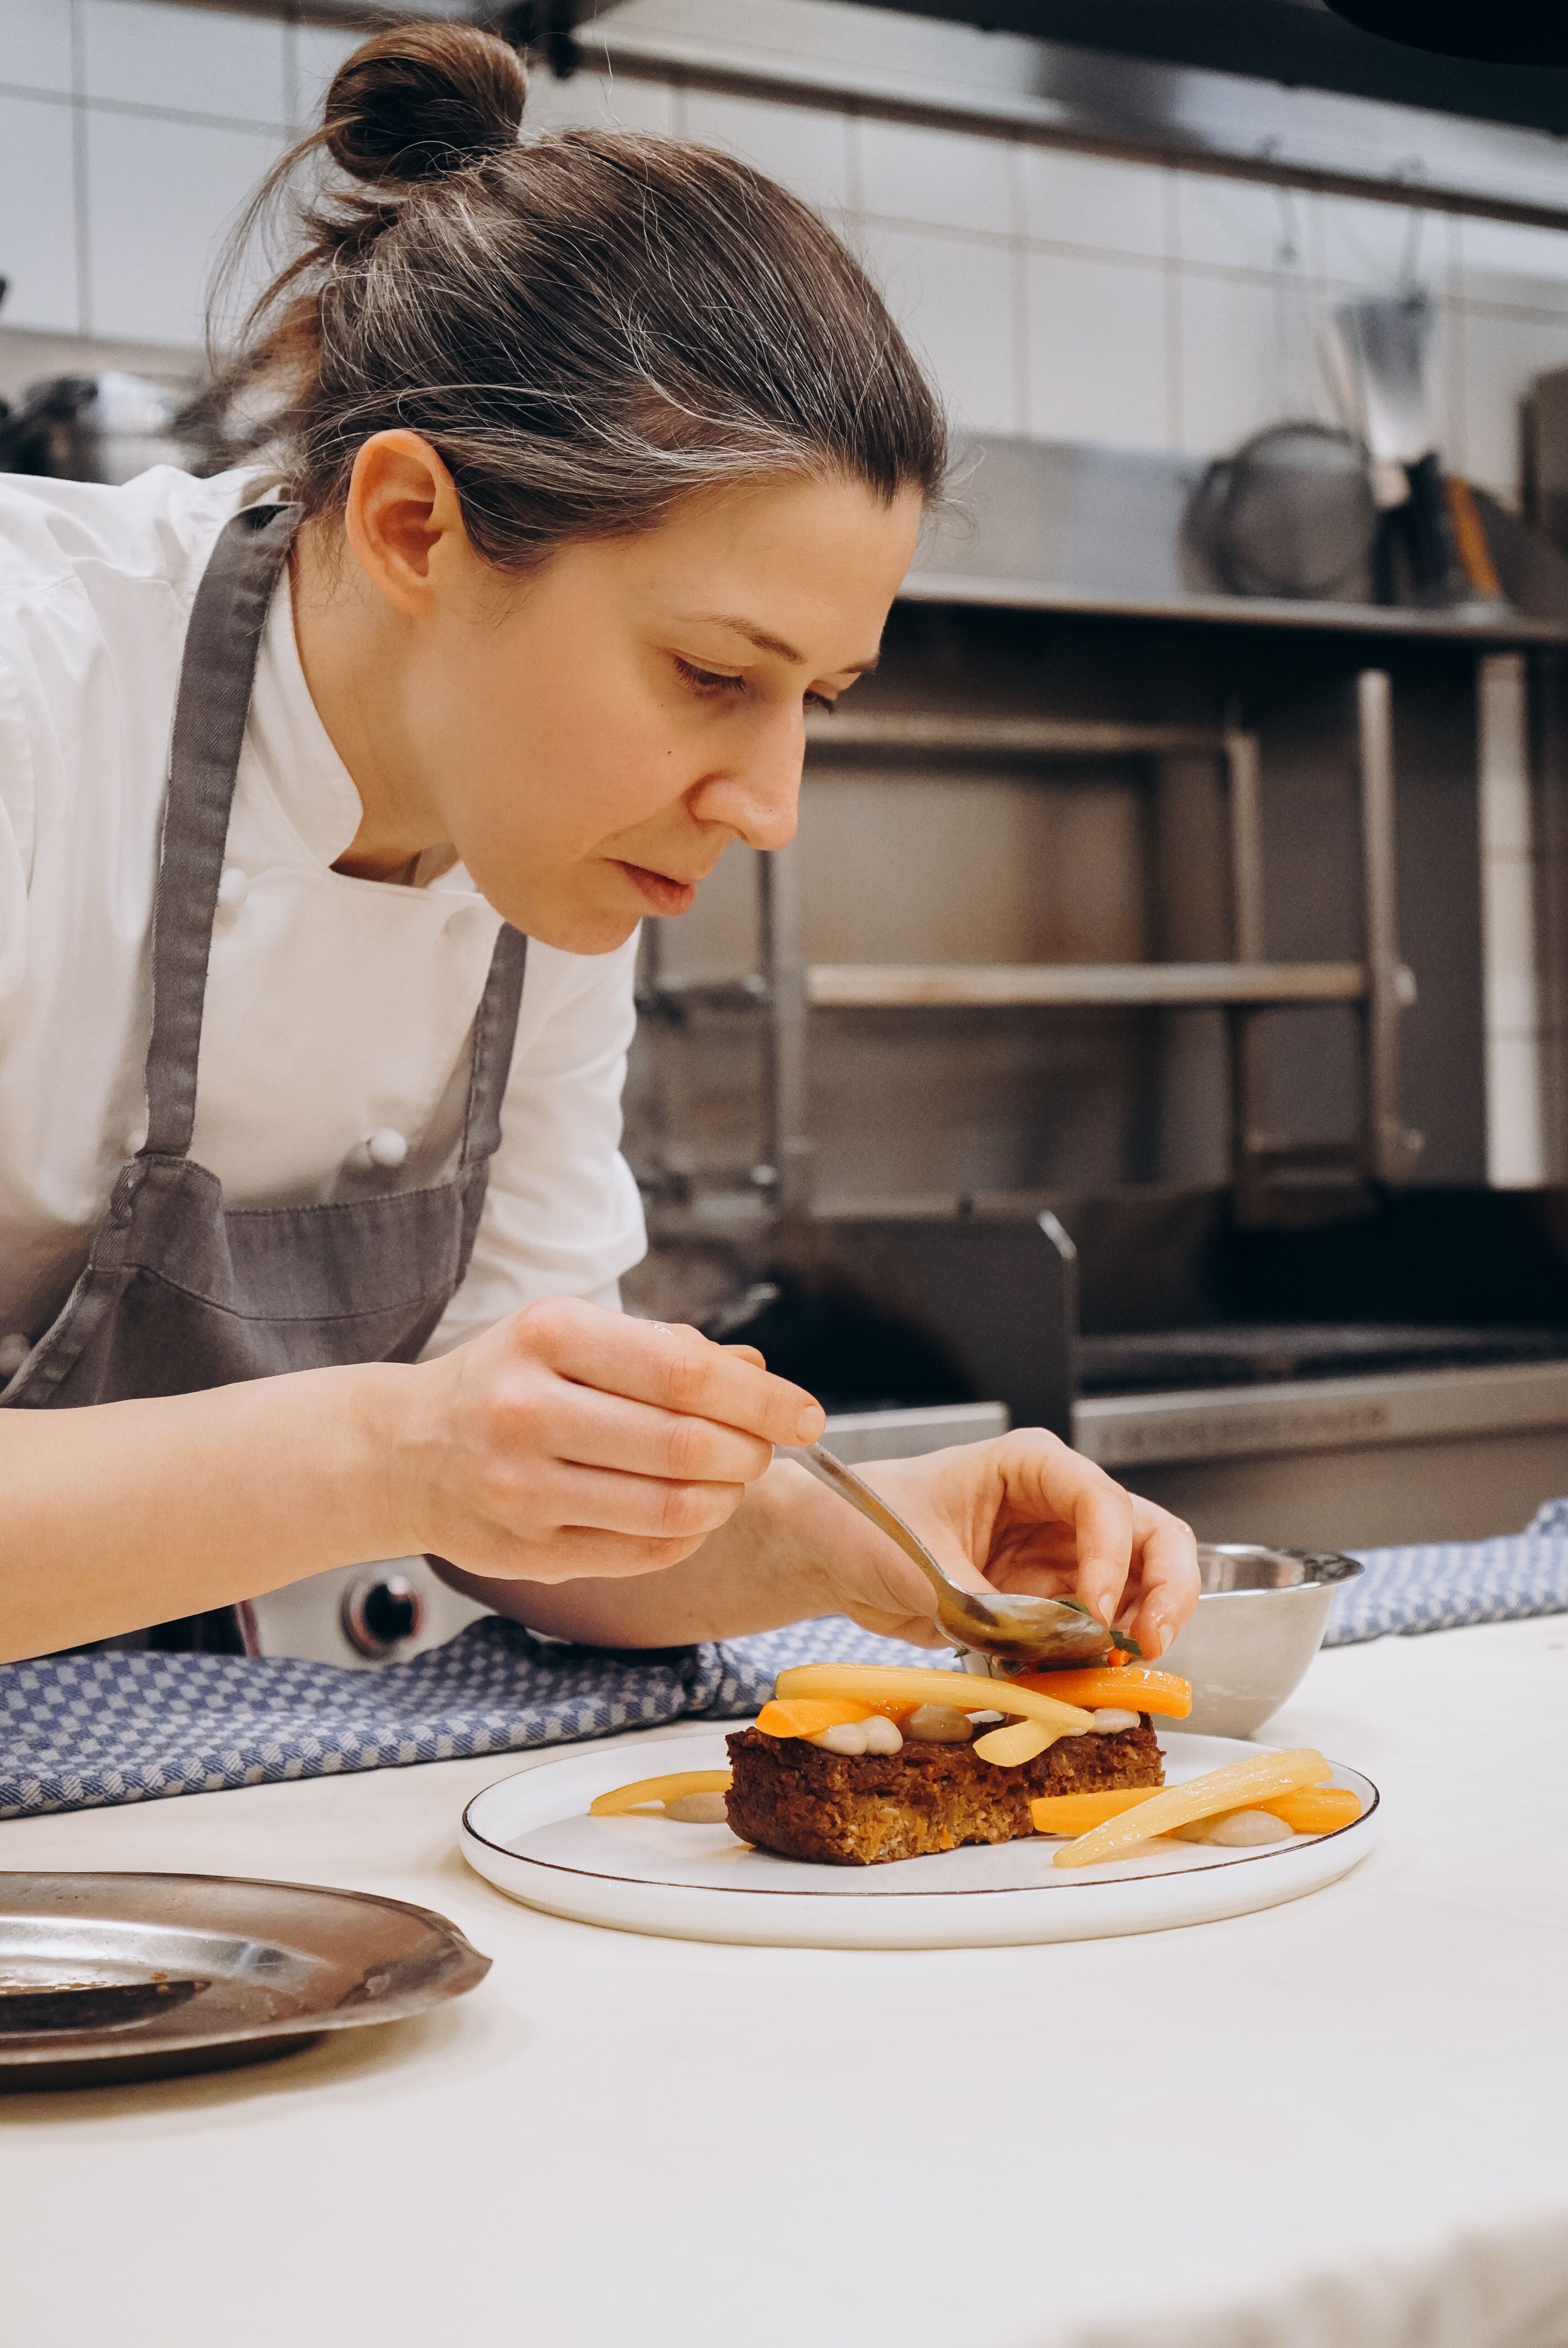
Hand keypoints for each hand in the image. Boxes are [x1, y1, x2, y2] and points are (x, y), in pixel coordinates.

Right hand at [387, 1300, 823, 1582]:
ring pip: (670, 1508)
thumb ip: (666, 1352)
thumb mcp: (572, 1336)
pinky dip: (687, 1534)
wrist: (401, 1451)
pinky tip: (687, 1513)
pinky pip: (643, 1552)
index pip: (685, 1373)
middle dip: (750, 1453)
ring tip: (728, 1481)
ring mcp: (521, 1489)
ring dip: (725, 1499)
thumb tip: (759, 1373)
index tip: (806, 1415)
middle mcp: (527, 1411)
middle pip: (685, 1446)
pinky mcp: (526, 1552)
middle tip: (766, 1451)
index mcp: (548, 1336)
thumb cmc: (506, 1382)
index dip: (762, 1399)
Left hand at [806, 1431, 1198, 1660]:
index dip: (1112, 1558)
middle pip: (1151, 1535)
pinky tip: (1086, 1676)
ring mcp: (1060, 1553)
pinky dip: (1104, 1654)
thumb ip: (983, 1603)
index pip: (1101, 1502)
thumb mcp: (918, 1559)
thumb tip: (1039, 1644)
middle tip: (1152, 1642)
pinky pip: (1099, 1627)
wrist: (832, 1550)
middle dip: (1167, 1588)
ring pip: (1142, 1582)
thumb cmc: (865, 1519)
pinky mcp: (1050, 1599)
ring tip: (1118, 1666)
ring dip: (1144, 1626)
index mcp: (1031, 1466)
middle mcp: (1059, 1505)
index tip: (1098, 1612)